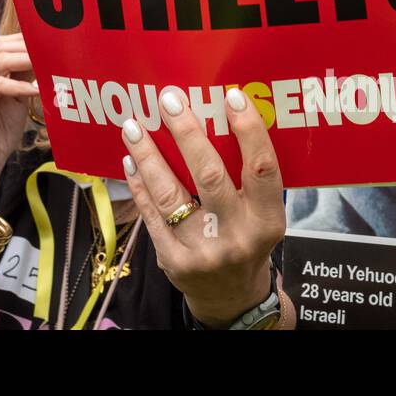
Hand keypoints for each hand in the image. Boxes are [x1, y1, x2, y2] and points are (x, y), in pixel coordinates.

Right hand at [0, 33, 35, 184]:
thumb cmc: (0, 132)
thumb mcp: (16, 97)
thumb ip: (23, 76)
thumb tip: (44, 55)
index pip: (2, 44)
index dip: (24, 41)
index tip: (49, 41)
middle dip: (27, 47)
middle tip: (51, 50)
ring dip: (26, 60)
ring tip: (46, 64)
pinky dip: (18, 86)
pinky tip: (35, 90)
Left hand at [121, 88, 284, 327]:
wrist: (231, 299)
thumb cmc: (248, 242)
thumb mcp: (262, 216)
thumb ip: (249, 179)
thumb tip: (220, 117)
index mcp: (266, 221)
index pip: (262, 169)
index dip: (248, 131)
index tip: (232, 96)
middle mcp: (236, 236)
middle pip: (208, 175)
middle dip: (186, 133)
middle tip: (169, 100)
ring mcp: (202, 252)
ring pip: (170, 194)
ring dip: (149, 155)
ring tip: (134, 126)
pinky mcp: (173, 261)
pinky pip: (151, 214)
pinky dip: (138, 184)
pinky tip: (130, 159)